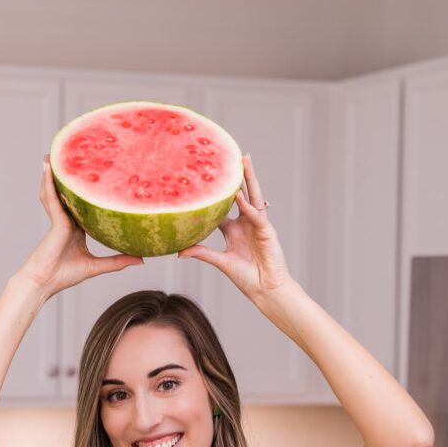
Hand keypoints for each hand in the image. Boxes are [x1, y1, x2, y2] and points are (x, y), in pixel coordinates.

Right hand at [18, 155, 143, 294]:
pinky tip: (50, 167)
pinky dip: (50, 182)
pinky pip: (52, 197)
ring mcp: (59, 218)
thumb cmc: (65, 276)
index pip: (83, 204)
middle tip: (75, 156)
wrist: (44, 283)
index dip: (89, 190)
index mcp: (75, 228)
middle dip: (69, 176)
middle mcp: (66, 220)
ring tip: (55, 154)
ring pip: (56, 191)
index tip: (98, 176)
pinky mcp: (55, 221)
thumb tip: (142, 260)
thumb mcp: (96, 266)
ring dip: (55, 173)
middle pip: (68, 193)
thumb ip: (118, 261)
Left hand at [177, 154, 294, 301]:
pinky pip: (257, 215)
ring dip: (249, 180)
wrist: (265, 290)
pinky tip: (239, 198)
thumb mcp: (220, 262)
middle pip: (242, 194)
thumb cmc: (246, 278)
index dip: (217, 192)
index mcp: (234, 230)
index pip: (225, 206)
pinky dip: (248, 207)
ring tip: (245, 161)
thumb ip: (202, 253)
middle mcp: (247, 223)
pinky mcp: (268, 232)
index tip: (208, 176)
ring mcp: (258, 225)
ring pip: (254, 197)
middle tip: (235, 156)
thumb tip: (179, 251)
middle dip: (239, 176)